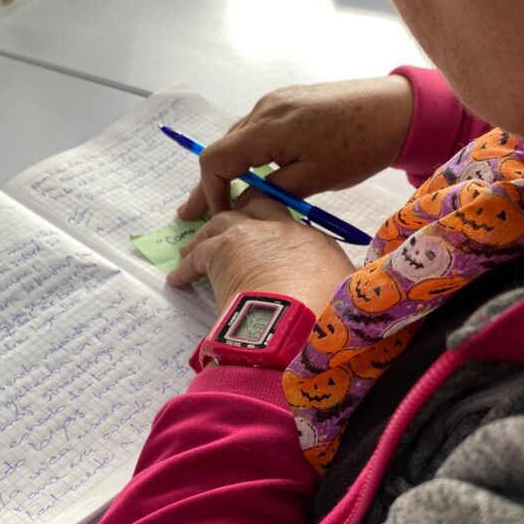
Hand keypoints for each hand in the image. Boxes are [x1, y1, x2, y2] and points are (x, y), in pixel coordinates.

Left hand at [167, 196, 354, 315]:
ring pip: (220, 223)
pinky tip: (178, 280)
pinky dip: (186, 267)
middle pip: (253, 207)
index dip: (273, 227)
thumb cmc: (329, 312)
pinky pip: (197, 256)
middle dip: (239, 215)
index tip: (265, 239)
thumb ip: (336, 285)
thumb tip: (341, 295)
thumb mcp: (345, 293)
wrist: (301, 317)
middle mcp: (279, 229)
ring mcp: (248, 236)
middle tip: (225, 230)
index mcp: (312, 240)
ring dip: (206, 236)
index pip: (289, 223)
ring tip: (192, 252)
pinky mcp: (220, 252)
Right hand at [177, 76, 413, 220]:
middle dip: (209, 184)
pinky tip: (250, 174)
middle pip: (222, 149)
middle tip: (191, 215)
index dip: (209, 191)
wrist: (397, 109)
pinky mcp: (289, 102)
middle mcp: (264, 109)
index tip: (216, 216)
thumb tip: (240, 208)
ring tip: (219, 199)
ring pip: (239, 140)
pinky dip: (247, 154)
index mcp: (267, 127)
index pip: (216, 159)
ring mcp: (276, 102)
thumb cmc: (359, 146)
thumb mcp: (313, 179)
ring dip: (229, 169)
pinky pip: (257, 130)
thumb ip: (270, 193)